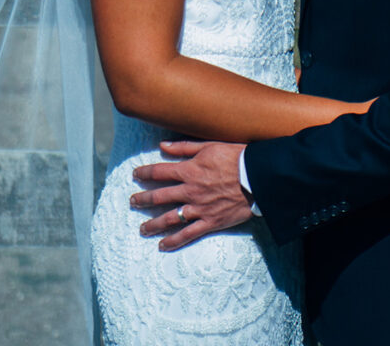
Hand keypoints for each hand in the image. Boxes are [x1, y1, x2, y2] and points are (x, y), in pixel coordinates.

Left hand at [131, 141, 252, 249]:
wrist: (257, 177)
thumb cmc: (235, 157)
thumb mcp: (209, 145)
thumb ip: (184, 147)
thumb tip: (162, 145)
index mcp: (189, 170)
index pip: (160, 172)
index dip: (145, 173)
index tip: (135, 175)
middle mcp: (190, 191)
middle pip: (160, 196)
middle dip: (143, 199)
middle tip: (132, 202)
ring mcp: (198, 209)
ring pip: (169, 219)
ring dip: (153, 224)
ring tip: (142, 229)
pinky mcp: (209, 222)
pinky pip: (188, 234)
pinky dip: (174, 241)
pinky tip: (162, 245)